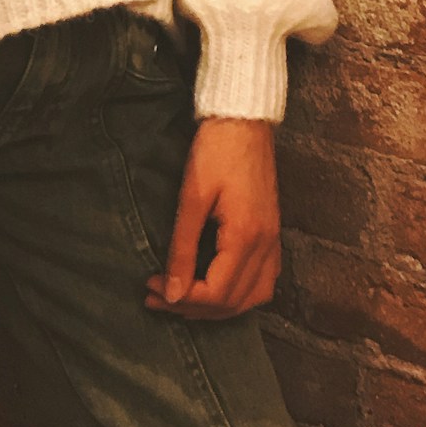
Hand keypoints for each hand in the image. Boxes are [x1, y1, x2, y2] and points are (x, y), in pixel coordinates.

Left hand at [145, 116, 279, 318]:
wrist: (244, 119)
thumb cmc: (216, 150)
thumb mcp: (192, 197)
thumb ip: (182, 249)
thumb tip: (172, 292)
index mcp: (246, 236)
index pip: (216, 293)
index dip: (181, 299)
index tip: (151, 287)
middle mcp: (266, 245)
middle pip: (233, 302)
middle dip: (192, 307)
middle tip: (157, 296)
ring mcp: (274, 239)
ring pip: (253, 297)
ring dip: (217, 306)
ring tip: (183, 298)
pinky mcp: (272, 232)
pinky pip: (264, 280)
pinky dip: (240, 293)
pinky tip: (216, 285)